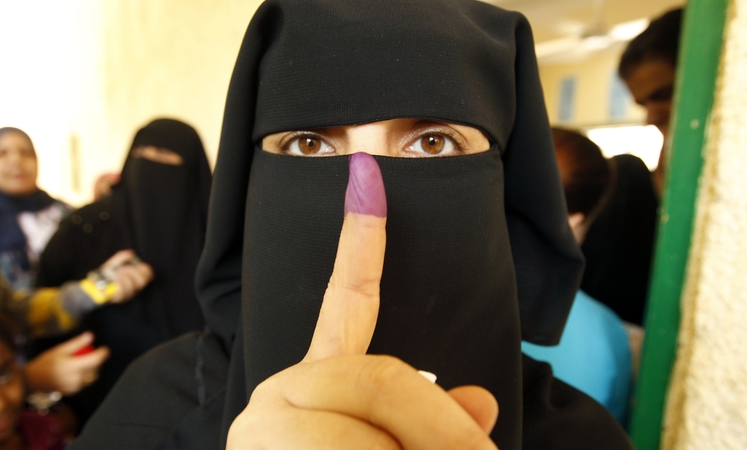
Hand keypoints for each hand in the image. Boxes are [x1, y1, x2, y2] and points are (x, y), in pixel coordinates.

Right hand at [24, 332, 109, 394]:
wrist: (32, 380)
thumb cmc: (45, 363)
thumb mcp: (60, 350)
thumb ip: (76, 343)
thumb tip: (90, 335)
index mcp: (73, 367)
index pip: (96, 360)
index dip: (103, 354)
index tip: (104, 349)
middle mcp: (76, 379)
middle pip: (96, 369)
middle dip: (98, 362)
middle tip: (93, 354)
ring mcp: (75, 387)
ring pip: (92, 378)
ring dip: (92, 370)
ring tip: (84, 362)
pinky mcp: (73, 391)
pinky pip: (85, 383)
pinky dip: (85, 377)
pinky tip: (78, 371)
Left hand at [98, 249, 153, 302]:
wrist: (95, 286)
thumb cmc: (107, 275)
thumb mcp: (113, 263)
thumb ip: (122, 257)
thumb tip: (131, 253)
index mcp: (136, 278)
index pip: (148, 275)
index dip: (146, 270)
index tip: (139, 265)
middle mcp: (134, 287)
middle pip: (142, 281)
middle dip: (134, 273)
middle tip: (124, 269)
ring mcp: (128, 294)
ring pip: (132, 286)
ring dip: (125, 277)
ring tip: (118, 273)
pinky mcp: (120, 298)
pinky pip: (123, 292)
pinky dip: (120, 284)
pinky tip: (116, 279)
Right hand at [227, 154, 497, 448]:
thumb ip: (430, 424)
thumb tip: (484, 401)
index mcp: (313, 384)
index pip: (345, 302)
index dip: (363, 242)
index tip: (369, 178)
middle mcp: (279, 395)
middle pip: (379, 379)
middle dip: (441, 429)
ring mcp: (262, 429)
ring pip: (370, 435)